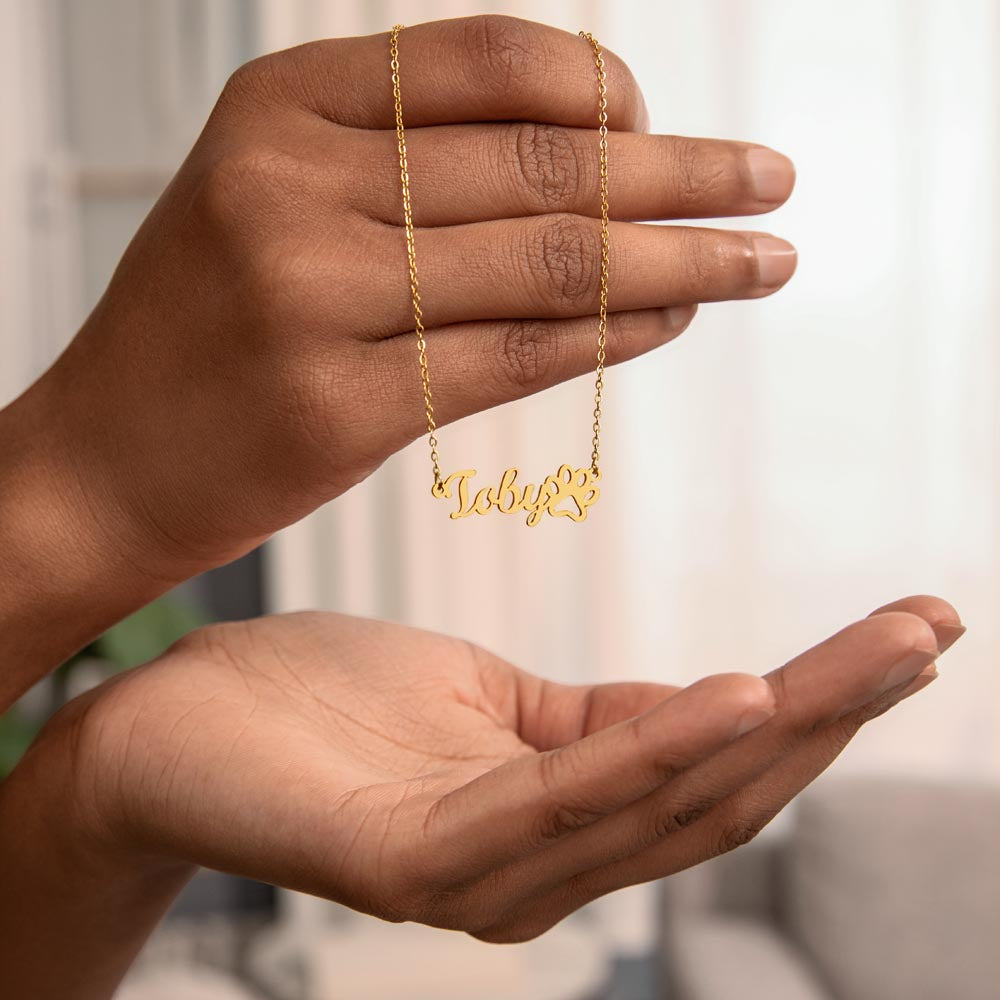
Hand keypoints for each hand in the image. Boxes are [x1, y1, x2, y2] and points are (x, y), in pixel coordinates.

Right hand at [4, 15, 795, 582]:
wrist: (105, 458)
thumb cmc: (202, 331)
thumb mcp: (277, 198)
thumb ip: (411, 161)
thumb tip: (586, 150)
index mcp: (282, 105)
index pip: (495, 63)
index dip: (612, 93)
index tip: (676, 133)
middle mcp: (295, 184)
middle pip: (543, 163)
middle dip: (684, 173)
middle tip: (772, 182)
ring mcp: (312, 297)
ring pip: (548, 262)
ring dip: (677, 259)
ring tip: (760, 261)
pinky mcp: (339, 407)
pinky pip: (515, 354)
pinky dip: (611, 333)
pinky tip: (673, 320)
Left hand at [4, 595, 958, 996]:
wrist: (170, 723)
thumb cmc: (322, 704)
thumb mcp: (482, 698)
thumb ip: (589, 721)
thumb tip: (701, 700)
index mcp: (556, 819)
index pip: (712, 765)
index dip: (817, 705)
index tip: (900, 633)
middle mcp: (538, 866)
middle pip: (716, 790)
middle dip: (833, 714)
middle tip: (922, 633)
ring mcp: (483, 874)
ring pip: (663, 803)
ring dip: (780, 730)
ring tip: (870, 656)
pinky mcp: (418, 860)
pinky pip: (560, 804)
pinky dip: (657, 755)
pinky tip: (734, 695)